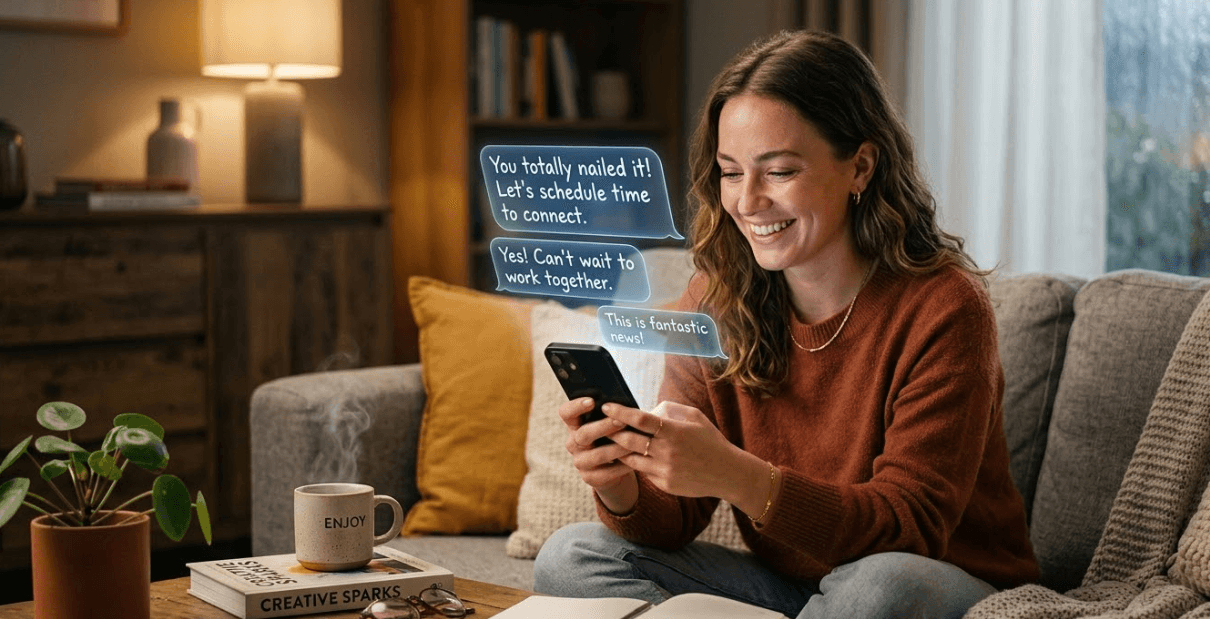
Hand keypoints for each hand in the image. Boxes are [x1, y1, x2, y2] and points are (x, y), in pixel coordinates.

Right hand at [557, 397, 637, 492]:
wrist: (614, 468)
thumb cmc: (613, 437)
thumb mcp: (609, 425)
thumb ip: (610, 415)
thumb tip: (622, 404)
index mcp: (575, 425)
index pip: (566, 413)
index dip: (575, 406)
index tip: (592, 401)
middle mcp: (573, 443)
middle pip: (583, 434)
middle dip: (603, 427)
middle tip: (621, 421)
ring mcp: (580, 462)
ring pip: (597, 454)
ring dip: (617, 447)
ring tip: (634, 441)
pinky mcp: (590, 478)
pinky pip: (607, 472)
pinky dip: (623, 465)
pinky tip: (636, 458)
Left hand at [602, 401, 756, 500]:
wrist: (727, 473)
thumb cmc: (710, 440)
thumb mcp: (695, 417)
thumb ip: (669, 410)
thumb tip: (646, 410)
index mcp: (674, 431)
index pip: (640, 419)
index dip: (620, 412)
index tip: (606, 406)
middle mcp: (667, 451)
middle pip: (628, 440)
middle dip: (611, 431)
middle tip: (598, 424)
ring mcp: (665, 470)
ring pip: (630, 459)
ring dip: (617, 449)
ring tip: (607, 441)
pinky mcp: (664, 484)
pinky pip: (642, 472)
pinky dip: (634, 463)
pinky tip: (626, 456)